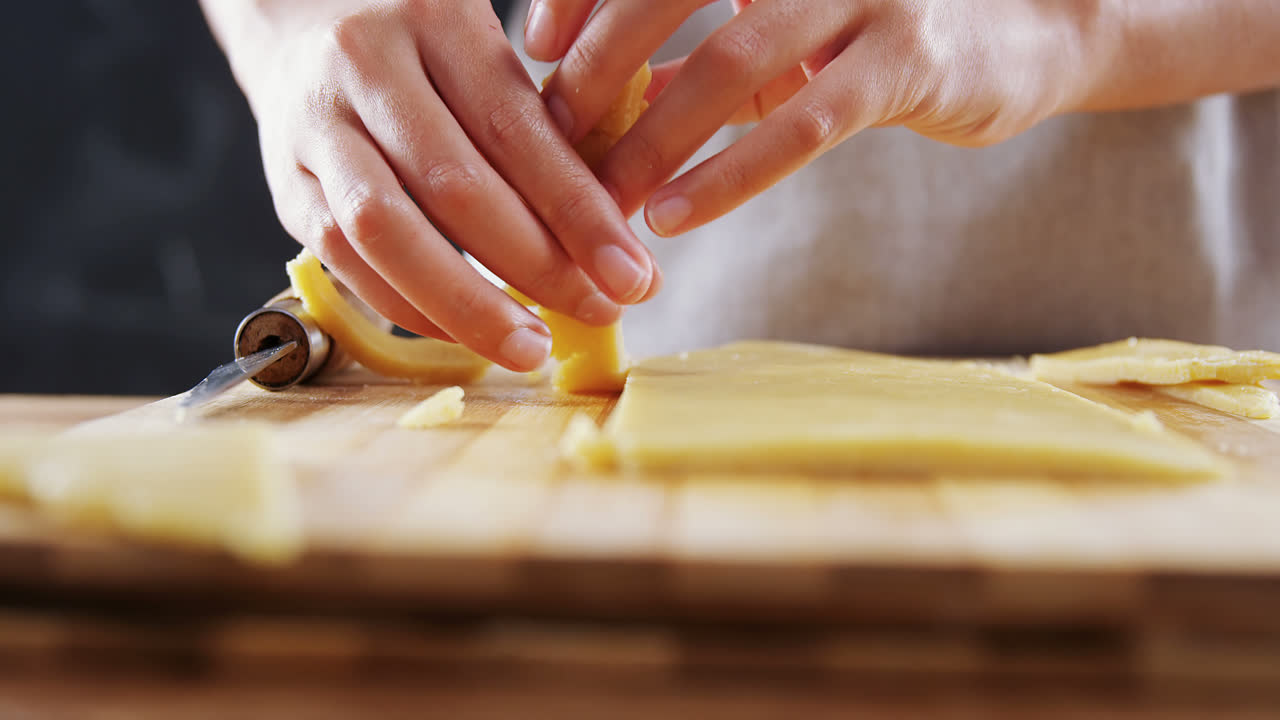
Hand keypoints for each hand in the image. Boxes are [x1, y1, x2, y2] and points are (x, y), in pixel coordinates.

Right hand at [210, 0, 659, 370]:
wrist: (295, 20)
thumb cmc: (419, 45)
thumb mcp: (484, 52)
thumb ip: (539, 129)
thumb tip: (609, 239)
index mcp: (436, 20)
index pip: (517, 131)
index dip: (579, 213)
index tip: (631, 275)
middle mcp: (366, 66)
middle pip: (455, 188)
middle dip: (538, 267)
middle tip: (599, 312)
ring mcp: (314, 127)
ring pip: (388, 232)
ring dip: (468, 305)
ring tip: (531, 347)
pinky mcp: (284, 183)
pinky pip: (345, 260)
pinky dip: (411, 307)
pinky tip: (466, 332)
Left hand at [527, 0, 1087, 235]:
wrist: (1027, 33)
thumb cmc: (883, 34)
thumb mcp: (785, 33)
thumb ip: (702, 55)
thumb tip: (605, 103)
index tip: (538, 48)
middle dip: (598, 65)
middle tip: (551, 135)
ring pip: (729, 60)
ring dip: (651, 135)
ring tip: (600, 198)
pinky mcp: (908, 60)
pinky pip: (798, 124)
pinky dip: (726, 174)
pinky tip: (674, 216)